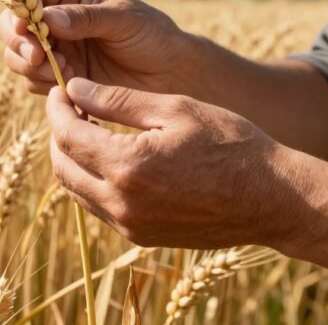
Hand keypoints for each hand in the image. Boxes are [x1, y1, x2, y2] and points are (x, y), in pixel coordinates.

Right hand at [0, 0, 188, 94]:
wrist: (171, 75)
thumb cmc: (153, 36)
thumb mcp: (123, 20)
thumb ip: (85, 18)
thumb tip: (47, 17)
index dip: (20, 12)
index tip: (28, 30)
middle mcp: (56, 19)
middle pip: (13, 27)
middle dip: (20, 44)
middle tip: (40, 58)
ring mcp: (56, 49)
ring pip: (18, 57)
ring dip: (32, 68)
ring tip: (66, 73)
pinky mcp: (60, 76)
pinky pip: (33, 82)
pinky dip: (44, 86)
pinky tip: (72, 85)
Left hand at [46, 77, 293, 248]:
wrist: (270, 198)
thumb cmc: (229, 143)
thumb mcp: (173, 108)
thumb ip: (117, 100)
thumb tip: (74, 89)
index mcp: (127, 166)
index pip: (67, 136)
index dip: (56, 109)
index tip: (59, 90)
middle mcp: (122, 203)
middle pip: (62, 166)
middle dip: (58, 134)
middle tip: (69, 107)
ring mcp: (130, 226)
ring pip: (76, 191)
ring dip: (71, 159)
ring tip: (86, 129)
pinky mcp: (140, 237)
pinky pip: (98, 207)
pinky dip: (91, 181)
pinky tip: (108, 157)